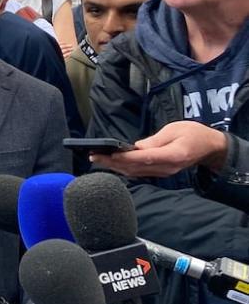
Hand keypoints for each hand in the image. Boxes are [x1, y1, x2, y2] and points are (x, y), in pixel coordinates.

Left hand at [95, 121, 227, 178]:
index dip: (126, 158)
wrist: (210, 148)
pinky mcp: (160, 172)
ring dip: (115, 166)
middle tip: (93, 156)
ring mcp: (163, 172)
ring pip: (135, 172)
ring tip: (97, 159)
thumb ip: (155, 140)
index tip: (109, 154)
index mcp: (173, 155)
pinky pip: (139, 172)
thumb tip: (136, 147)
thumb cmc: (194, 135)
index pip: (145, 158)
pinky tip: (111, 164)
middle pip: (136, 167)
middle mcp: (166, 168)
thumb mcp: (175, 130)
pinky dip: (124, 168)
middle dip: (113, 162)